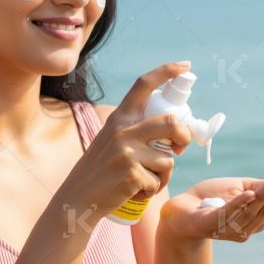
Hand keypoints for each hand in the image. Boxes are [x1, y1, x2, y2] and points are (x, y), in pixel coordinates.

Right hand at [56, 61, 193, 216]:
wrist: (78, 197)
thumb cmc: (101, 169)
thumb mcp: (112, 139)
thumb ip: (136, 130)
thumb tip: (175, 131)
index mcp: (119, 117)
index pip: (143, 85)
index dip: (166, 71)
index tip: (185, 65)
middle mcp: (122, 130)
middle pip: (171, 123)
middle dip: (184, 137)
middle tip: (181, 147)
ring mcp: (126, 152)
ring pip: (168, 159)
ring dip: (163, 174)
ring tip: (144, 179)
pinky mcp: (131, 174)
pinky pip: (157, 181)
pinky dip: (151, 190)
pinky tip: (135, 191)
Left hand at [159, 176, 263, 242]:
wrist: (182, 208)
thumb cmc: (212, 198)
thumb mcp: (239, 188)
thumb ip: (259, 187)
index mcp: (254, 219)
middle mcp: (246, 228)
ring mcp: (230, 228)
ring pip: (251, 211)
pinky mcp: (213, 224)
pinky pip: (228, 213)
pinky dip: (239, 203)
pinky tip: (249, 193)